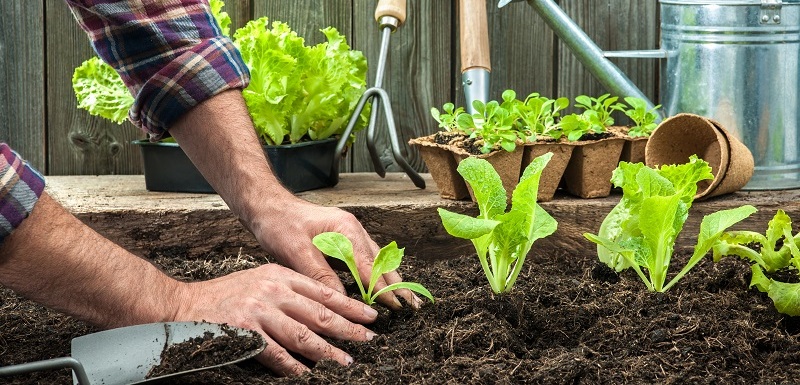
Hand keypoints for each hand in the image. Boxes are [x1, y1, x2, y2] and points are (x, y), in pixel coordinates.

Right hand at [173, 263, 378, 375]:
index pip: (323, 291)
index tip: (370, 316)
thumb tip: (323, 311)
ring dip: (328, 351)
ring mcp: (259, 312)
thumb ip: (289, 291)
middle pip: (320, 313)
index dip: (350, 305)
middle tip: (369, 340)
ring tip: (346, 362)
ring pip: (303, 335)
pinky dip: (294, 366)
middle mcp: (273, 291)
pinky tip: (308, 374)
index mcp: (280, 275)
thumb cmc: (226, 295)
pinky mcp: (245, 333)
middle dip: (348, 328)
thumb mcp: (261, 280)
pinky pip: (277, 354)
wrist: (184, 304)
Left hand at [251, 199, 422, 309]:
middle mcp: (353, 230)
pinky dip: (377, 274)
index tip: (396, 306)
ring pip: (377, 260)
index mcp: (345, 229)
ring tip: (406, 299)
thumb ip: (320, 275)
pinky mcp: (343, 239)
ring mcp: (350, 233)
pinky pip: (366, 258)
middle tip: (413, 306)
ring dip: (391, 280)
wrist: (267, 206)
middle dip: (397, 284)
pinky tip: (383, 286)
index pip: (370, 266)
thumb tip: (340, 300)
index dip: (383, 288)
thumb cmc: (279, 224)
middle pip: (381, 261)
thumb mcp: (296, 251)